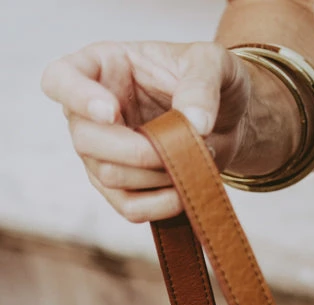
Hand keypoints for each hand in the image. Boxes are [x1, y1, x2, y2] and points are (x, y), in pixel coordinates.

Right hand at [41, 41, 298, 221]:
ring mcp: (105, 154)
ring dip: (156, 175)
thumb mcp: (213, 64)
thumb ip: (201, 85)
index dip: (77, 98)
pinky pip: (130, 208)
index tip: (110, 111)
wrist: (229, 118)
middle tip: (181, 145)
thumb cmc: (210, 79)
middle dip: (136, 151)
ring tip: (194, 159)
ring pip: (108, 176)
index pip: (60, 80)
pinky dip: (160, 205)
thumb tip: (195, 124)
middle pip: (85, 140)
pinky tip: (185, 190)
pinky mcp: (127, 188)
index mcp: (101, 68)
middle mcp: (92, 113)